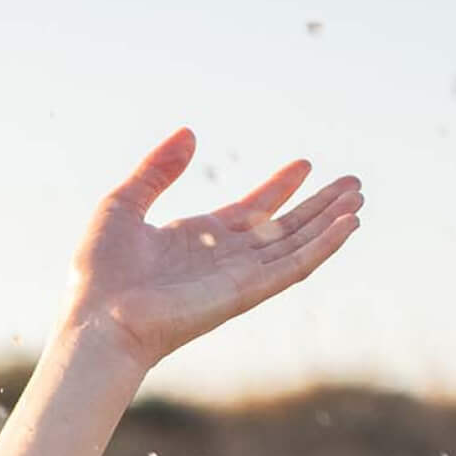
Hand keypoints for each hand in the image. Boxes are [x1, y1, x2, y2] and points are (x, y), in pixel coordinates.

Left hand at [56, 128, 362, 371]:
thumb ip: (157, 170)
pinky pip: (293, 267)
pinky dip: (323, 246)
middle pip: (281, 228)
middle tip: (352, 182)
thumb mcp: (122, 205)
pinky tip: (349, 224)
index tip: (303, 165)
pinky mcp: (245, 293)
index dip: (277, 188)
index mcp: (195, 240)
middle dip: (316, 206)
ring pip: (295, 245)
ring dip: (329, 222)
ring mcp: (235, 277)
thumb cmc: (98, 274)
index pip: (249, 211)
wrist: (97, 322)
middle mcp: (221, 259)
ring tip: (358, 197)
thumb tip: (190, 133)